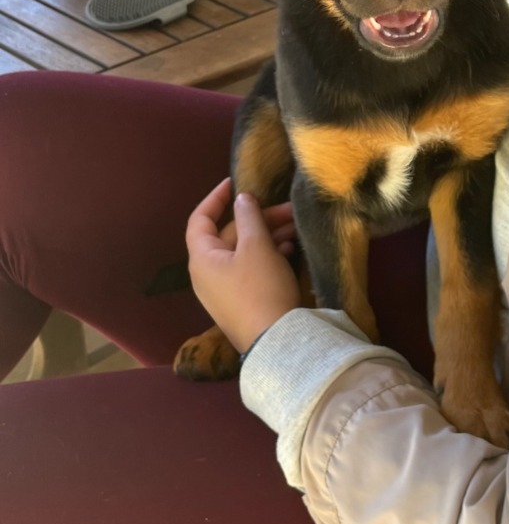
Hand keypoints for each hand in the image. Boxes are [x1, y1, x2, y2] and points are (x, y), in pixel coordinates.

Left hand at [186, 178, 300, 352]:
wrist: (276, 341)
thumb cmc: (260, 288)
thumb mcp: (257, 246)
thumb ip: (249, 216)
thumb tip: (241, 198)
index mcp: (202, 258)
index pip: (200, 219)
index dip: (216, 198)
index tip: (235, 181)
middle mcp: (207, 273)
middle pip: (229, 234)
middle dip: (258, 218)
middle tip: (287, 209)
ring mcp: (224, 289)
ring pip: (244, 251)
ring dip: (267, 235)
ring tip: (293, 227)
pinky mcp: (242, 300)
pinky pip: (250, 268)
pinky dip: (267, 254)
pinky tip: (288, 248)